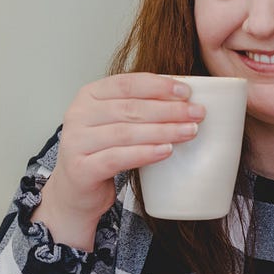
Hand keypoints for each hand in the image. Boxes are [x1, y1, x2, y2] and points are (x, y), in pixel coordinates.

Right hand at [32, 73, 204, 249]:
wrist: (75, 191)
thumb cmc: (102, 151)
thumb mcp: (116, 122)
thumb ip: (139, 107)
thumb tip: (183, 99)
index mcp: (88, 95)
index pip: (126, 83)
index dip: (158, 86)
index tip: (186, 92)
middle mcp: (78, 115)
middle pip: (130, 108)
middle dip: (168, 110)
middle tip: (197, 113)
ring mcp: (76, 142)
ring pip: (126, 132)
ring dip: (163, 130)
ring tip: (190, 131)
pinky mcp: (81, 168)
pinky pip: (118, 158)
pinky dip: (145, 153)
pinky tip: (167, 150)